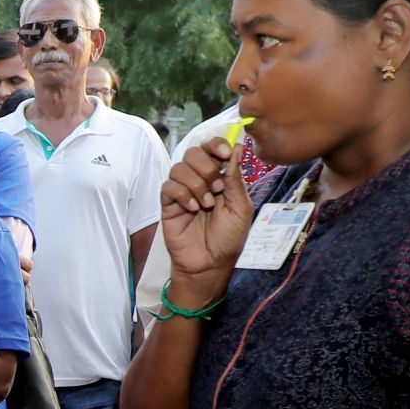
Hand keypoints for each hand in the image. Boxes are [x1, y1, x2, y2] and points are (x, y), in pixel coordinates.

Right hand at [158, 136, 253, 295]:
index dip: (216, 144)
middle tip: (218, 188)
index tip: (223, 152)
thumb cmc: (228, 238)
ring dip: (196, 184)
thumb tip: (236, 148)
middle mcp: (200, 180)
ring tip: (206, 204)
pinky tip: (192, 208)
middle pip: (193, 152)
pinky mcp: (168, 204)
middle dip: (207, 167)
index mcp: (220, 177)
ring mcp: (183, 191)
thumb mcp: (241, 207)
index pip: (212, 148)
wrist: (210, 263)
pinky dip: (182, 194)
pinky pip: (168, 186)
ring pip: (179, 168)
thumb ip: (236, 178)